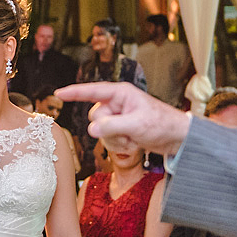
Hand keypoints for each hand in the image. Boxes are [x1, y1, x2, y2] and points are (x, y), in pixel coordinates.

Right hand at [54, 82, 190, 155]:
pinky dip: (120, 145)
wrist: (178, 138)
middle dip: (108, 130)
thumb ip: (112, 126)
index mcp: (121, 93)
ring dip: (116, 141)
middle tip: (127, 134)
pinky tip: (135, 144)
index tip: (58, 93)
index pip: (92, 91)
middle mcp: (118, 103)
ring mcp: (119, 117)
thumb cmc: (162, 124)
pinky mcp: (122, 130)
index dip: (74, 92)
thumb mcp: (136, 125)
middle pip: (95, 117)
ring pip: (100, 131)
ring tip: (134, 140)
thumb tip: (92, 129)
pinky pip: (109, 140)